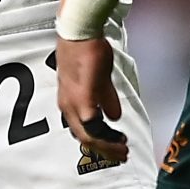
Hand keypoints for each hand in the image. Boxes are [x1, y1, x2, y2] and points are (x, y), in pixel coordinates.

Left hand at [55, 38, 127, 167]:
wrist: (80, 33)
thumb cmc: (88, 51)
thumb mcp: (99, 80)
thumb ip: (106, 98)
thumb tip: (115, 116)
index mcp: (69, 103)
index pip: (83, 131)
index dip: (100, 143)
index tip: (117, 147)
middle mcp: (67, 106)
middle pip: (85, 138)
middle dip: (106, 150)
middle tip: (122, 155)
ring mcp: (73, 102)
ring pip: (88, 135)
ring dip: (107, 145)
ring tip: (122, 148)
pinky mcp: (83, 96)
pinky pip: (93, 122)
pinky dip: (106, 133)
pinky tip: (117, 134)